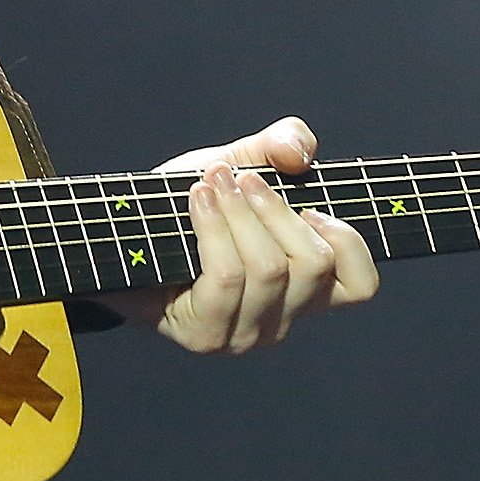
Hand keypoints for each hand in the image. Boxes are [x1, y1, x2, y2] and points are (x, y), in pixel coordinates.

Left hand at [111, 117, 379, 353]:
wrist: (119, 235)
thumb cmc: (185, 205)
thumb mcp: (239, 164)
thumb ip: (278, 144)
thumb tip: (298, 152)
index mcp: (304, 287)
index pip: (360, 285)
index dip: (347, 240)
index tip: (310, 204)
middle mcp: (282, 318)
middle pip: (313, 264)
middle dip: (275, 208)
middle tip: (239, 178)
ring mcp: (245, 333)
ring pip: (269, 269)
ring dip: (238, 213)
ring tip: (211, 184)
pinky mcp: (205, 336)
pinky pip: (227, 278)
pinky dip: (213, 228)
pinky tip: (196, 201)